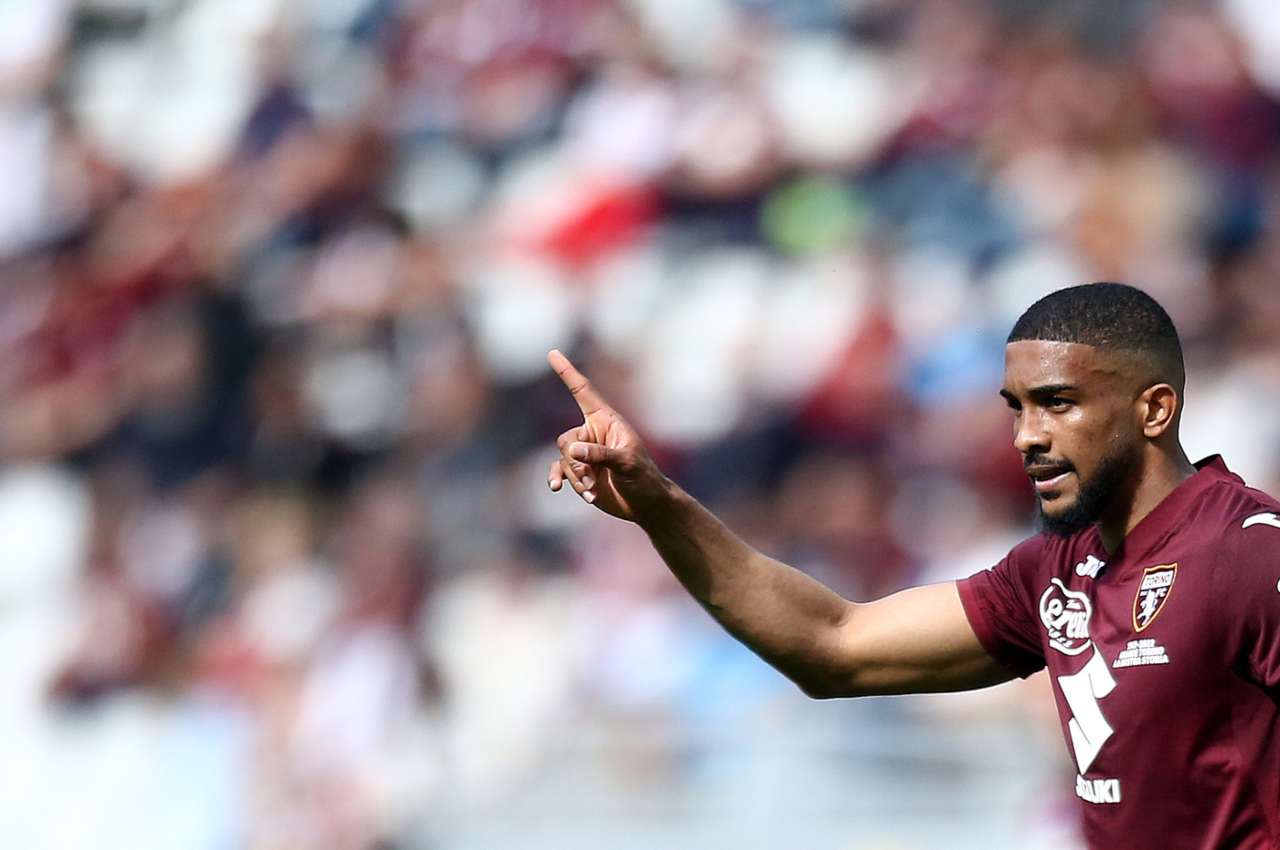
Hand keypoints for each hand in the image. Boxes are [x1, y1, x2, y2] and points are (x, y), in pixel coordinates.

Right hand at [547, 349, 664, 521]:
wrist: (646, 505)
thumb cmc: (644, 478)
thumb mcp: (627, 464)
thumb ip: (600, 455)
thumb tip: (572, 450)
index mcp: (607, 421)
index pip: (583, 392)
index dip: (568, 373)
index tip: (553, 353)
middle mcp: (593, 434)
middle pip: (566, 439)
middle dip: (576, 462)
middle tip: (593, 479)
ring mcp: (586, 454)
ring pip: (563, 459)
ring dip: (575, 477)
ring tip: (592, 492)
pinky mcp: (580, 472)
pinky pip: (559, 470)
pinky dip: (559, 480)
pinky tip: (558, 489)